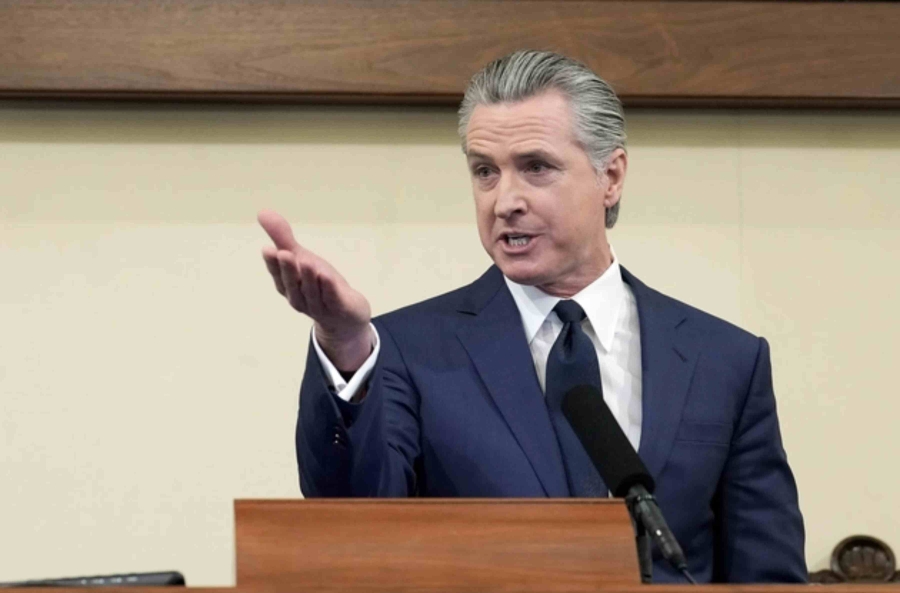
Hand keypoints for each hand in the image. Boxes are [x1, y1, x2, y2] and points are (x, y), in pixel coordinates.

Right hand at [258, 209, 372, 371]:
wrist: (346, 316)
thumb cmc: (319, 285)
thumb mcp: (301, 258)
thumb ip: (283, 238)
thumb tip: (262, 212)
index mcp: (288, 286)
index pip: (278, 275)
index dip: (273, 264)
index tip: (268, 249)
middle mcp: (300, 298)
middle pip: (292, 285)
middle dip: (287, 270)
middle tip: (284, 253)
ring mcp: (319, 306)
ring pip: (311, 292)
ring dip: (308, 278)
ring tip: (306, 261)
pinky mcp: (339, 310)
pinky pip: (332, 299)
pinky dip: (328, 289)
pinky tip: (327, 277)